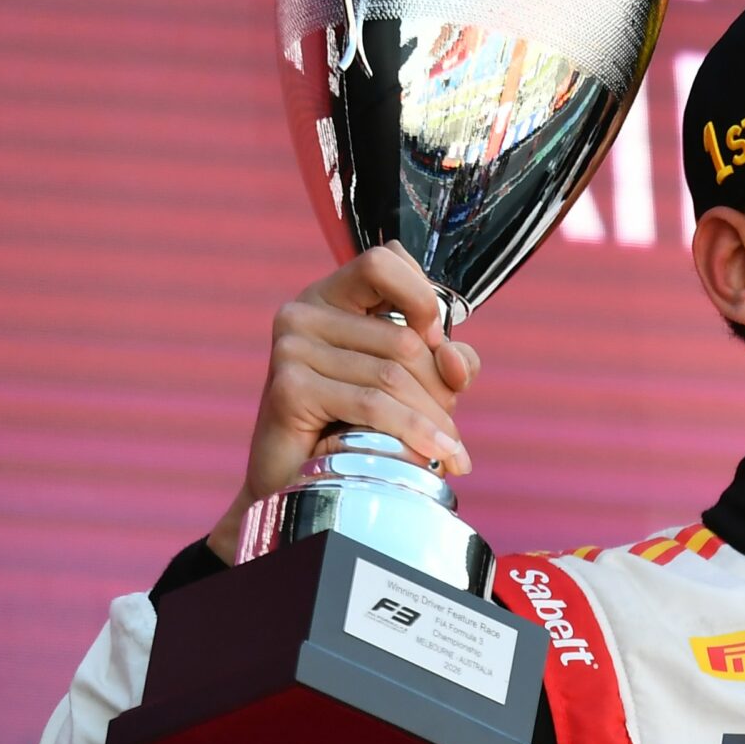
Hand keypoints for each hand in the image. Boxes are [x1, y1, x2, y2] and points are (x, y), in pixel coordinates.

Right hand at [207, 246, 479, 562]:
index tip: (438, 342)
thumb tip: (455, 360)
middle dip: (440, 387)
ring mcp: (290, 346)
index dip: (424, 297)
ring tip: (448, 451)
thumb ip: (444, 358)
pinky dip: (416, 432)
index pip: (386, 260)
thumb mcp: (410, 380)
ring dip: (434, 419)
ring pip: (393, 373)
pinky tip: (438, 455)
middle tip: (449, 428)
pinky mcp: (289, 386)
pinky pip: (372, 403)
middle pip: (403, 336)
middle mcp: (303, 312)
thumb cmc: (352, 425)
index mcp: (331, 296)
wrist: (297, 483)